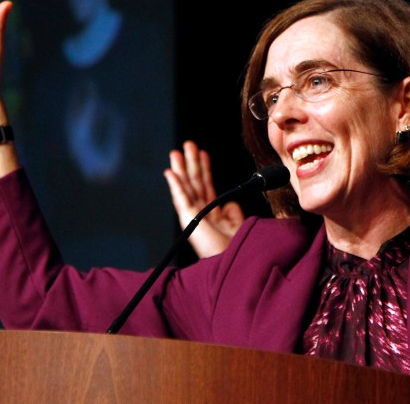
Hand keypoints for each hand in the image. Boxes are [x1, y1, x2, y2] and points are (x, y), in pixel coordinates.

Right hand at [164, 140, 243, 257]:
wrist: (236, 266)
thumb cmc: (239, 250)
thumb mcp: (239, 226)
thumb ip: (233, 213)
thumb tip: (230, 202)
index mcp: (213, 215)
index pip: (206, 187)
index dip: (204, 169)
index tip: (202, 153)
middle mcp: (202, 215)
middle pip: (195, 183)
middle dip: (191, 163)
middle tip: (188, 145)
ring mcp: (195, 218)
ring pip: (186, 187)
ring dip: (181, 169)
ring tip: (176, 152)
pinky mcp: (190, 222)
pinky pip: (181, 200)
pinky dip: (175, 186)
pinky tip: (170, 173)